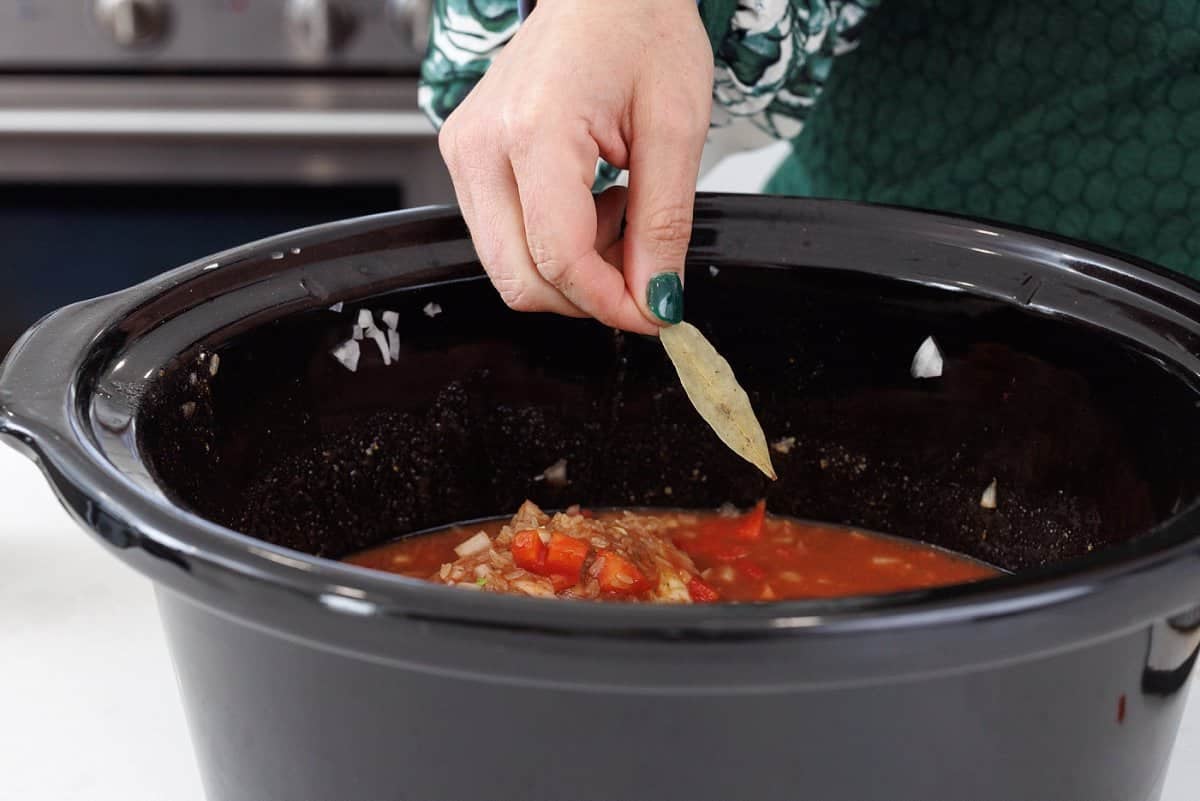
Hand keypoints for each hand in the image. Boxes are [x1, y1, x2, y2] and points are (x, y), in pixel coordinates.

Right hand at [437, 0, 712, 333]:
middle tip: (643, 266)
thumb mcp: (676, 128)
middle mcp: (480, 145)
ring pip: (508, 267)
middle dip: (588, 295)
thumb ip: (663, 224)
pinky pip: (502, 238)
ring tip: (619, 214)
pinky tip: (590, 205)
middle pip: (520, 279)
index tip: (655, 312)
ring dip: (571, 270)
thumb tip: (655, 300)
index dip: (611, 301)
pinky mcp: (466, 157)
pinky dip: (552, 246)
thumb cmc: (641, 28)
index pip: (559, 258)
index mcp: (534, 129)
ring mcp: (463, 152)